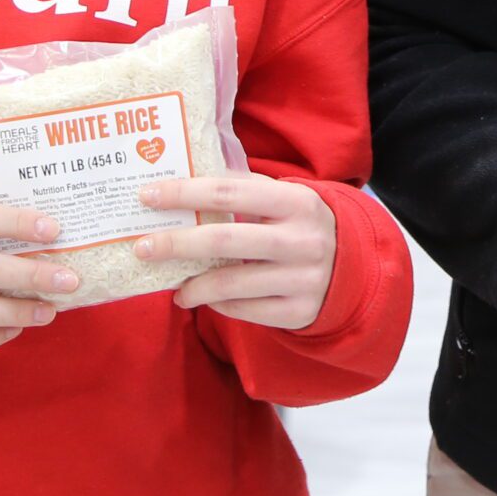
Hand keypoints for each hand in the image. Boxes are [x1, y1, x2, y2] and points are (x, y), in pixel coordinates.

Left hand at [133, 174, 336, 330]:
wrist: (354, 269)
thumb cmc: (302, 226)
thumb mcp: (286, 200)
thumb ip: (244, 192)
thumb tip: (182, 184)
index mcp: (297, 201)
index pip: (229, 192)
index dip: (185, 193)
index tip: (148, 196)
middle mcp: (302, 240)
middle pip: (225, 239)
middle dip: (176, 243)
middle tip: (142, 247)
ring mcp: (303, 279)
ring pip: (231, 283)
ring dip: (192, 284)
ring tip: (172, 284)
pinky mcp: (299, 311)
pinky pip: (245, 310)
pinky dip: (217, 303)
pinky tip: (203, 297)